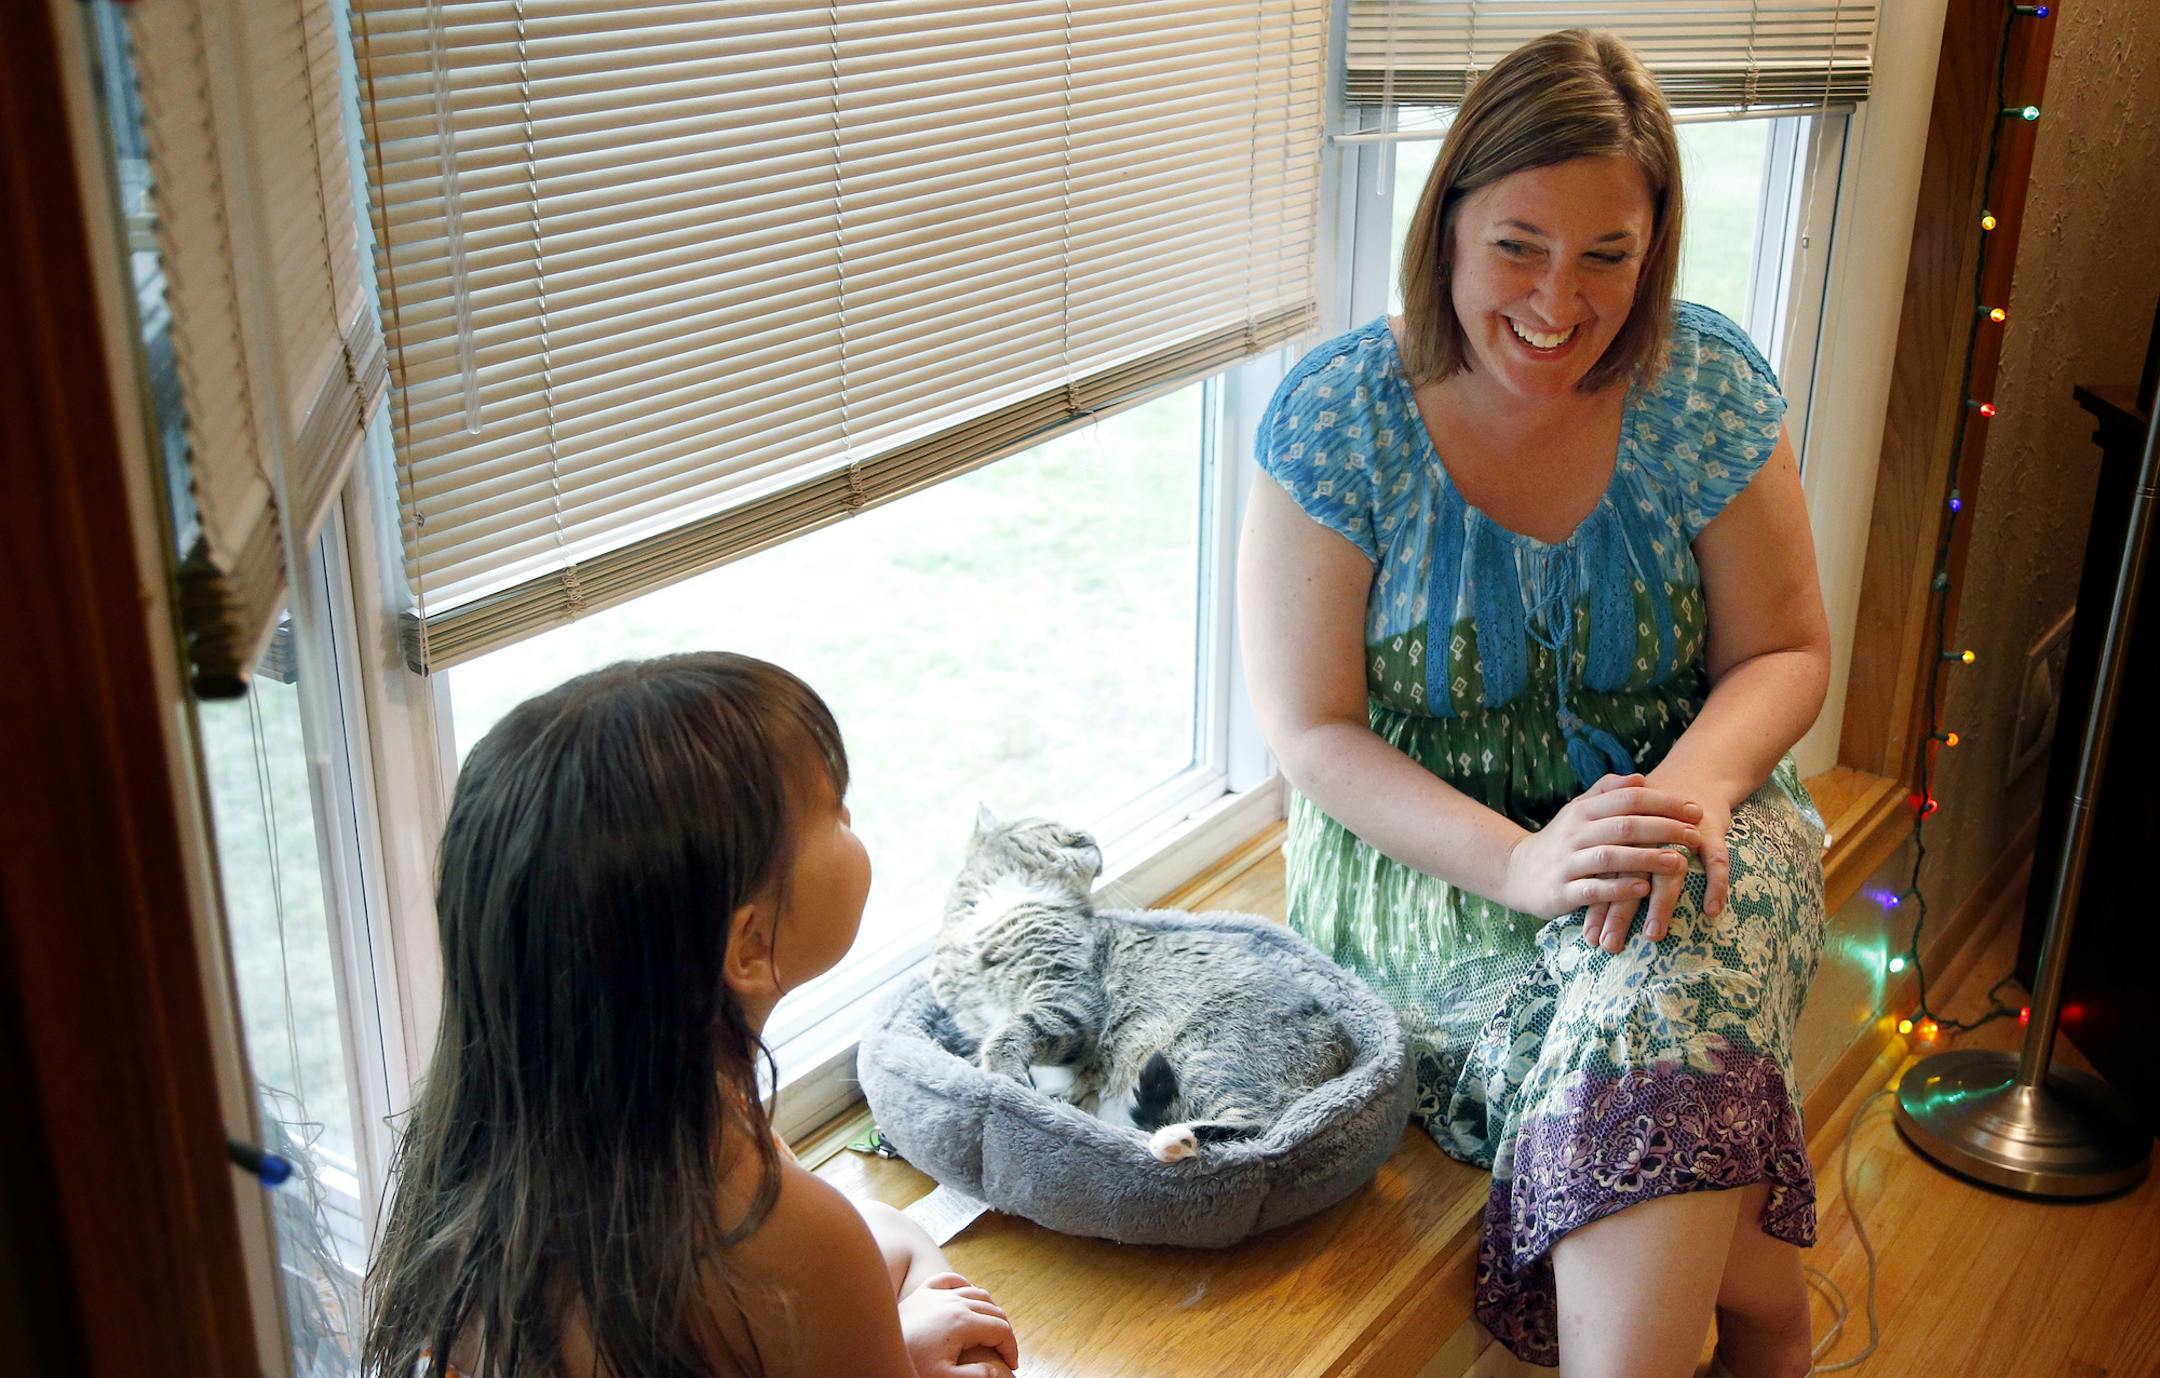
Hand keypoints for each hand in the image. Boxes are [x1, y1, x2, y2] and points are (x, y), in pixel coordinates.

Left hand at [898, 1271, 1019, 1376]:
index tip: (1012, 1364)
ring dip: (990, 1309)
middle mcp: (956, 1302)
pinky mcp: (924, 1291)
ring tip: (990, 1329)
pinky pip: (952, 1279)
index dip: (1011, 1347)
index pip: (1001, 1330)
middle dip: (1003, 1331)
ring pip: (978, 1293)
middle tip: (1003, 1350)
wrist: (875, 1346)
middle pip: (994, 1310)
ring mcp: (940, 1294)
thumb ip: (973, 1376)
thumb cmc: (911, 1362)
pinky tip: (968, 1296)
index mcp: (964, 1323)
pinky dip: (965, 1286)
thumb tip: (994, 1371)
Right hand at [1501, 773, 1702, 921]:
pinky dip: (1619, 889)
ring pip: (1610, 857)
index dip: (1664, 803)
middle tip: (1695, 835)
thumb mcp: (1578, 811)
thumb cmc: (1560, 841)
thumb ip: (1606, 792)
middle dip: (1663, 829)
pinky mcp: (1561, 891)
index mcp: (1583, 810)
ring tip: (1678, 862)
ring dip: (1646, 858)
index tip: (1695, 810)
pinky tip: (1643, 889)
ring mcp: (1567, 862)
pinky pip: (1593, 889)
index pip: (1628, 799)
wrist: (1515, 872)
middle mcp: (1575, 833)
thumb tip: (1640, 778)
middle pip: (1624, 825)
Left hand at [1581, 774, 1732, 953]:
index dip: (1597, 905)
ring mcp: (1681, 834)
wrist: (1696, 772)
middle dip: (1618, 913)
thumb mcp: (1626, 829)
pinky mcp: (1711, 832)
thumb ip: (1608, 857)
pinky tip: (1712, 912)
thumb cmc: (1654, 810)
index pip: (1605, 876)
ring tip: (1652, 936)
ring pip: (1669, 872)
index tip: (1589, 938)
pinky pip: (1716, 861)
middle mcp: (1648, 836)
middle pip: (1629, 877)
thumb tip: (1582, 894)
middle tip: (1609, 945)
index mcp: (1624, 836)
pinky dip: (1715, 885)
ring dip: (1660, 905)